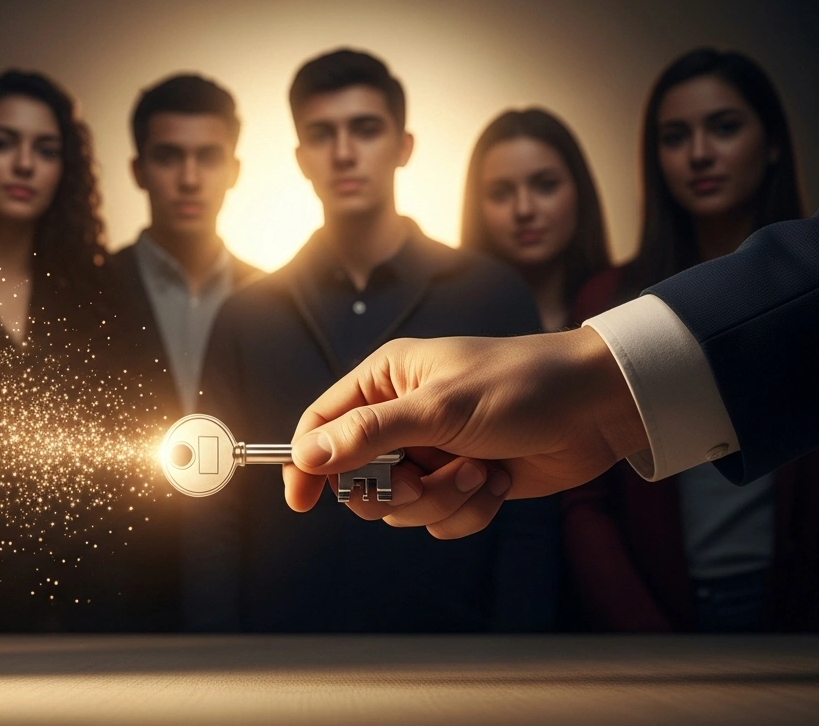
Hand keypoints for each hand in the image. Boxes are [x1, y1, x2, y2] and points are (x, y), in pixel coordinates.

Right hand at [284, 327, 647, 536]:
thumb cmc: (522, 386)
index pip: (323, 425)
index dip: (308, 463)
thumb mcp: (438, 408)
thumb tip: (307, 455)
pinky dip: (469, 510)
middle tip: (421, 478)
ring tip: (478, 472)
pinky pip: (438, 520)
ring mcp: (433, 452)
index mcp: (386, 381)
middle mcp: (402, 417)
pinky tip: (497, 482)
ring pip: (400, 507)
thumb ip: (368, 435)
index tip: (302, 500)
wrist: (599, 408)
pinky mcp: (463, 482)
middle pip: (357, 478)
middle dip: (393, 490)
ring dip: (441, 500)